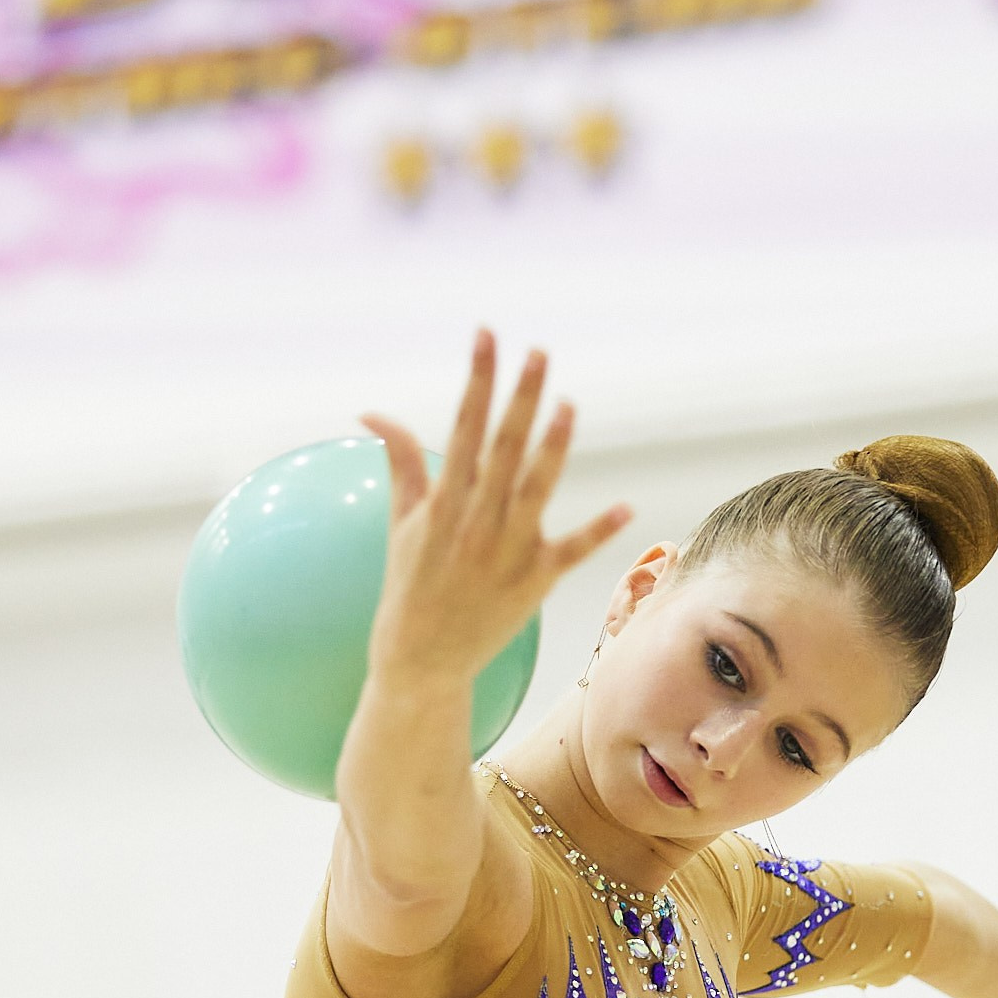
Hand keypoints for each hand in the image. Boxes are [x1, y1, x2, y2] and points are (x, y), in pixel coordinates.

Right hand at [360, 330, 631, 687]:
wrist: (421, 662)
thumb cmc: (409, 588)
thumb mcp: (402, 523)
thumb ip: (400, 462)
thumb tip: (372, 412)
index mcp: (445, 501)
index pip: (464, 425)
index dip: (477, 378)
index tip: (486, 336)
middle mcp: (477, 520)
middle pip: (503, 446)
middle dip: (520, 397)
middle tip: (538, 352)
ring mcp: (508, 550)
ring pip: (535, 488)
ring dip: (553, 446)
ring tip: (567, 405)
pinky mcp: (535, 581)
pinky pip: (571, 551)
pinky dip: (598, 532)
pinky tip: (625, 507)